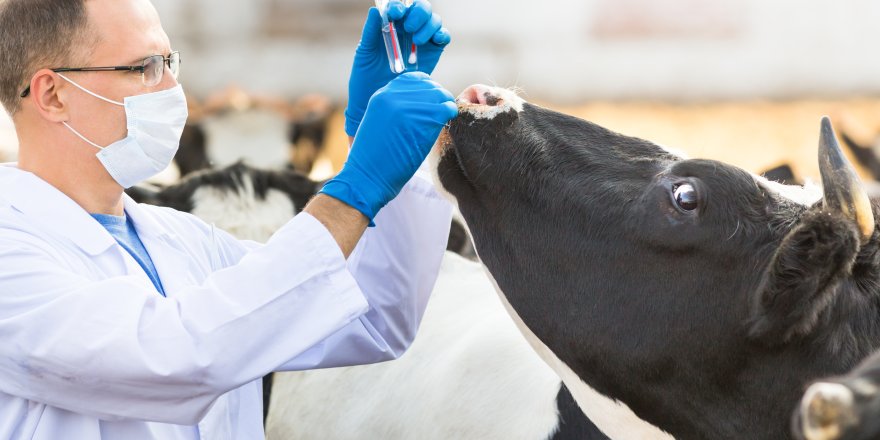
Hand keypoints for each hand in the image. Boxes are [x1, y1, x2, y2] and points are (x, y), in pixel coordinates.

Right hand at [321, 72, 457, 223]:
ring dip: (445, 106)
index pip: (414, 80)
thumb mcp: (379, 124)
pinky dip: (450, 114)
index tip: (431, 103)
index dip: (426, 89)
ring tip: (444, 119)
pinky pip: (446, 108)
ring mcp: (408, 106)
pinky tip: (447, 123)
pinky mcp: (421, 119)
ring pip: (440, 95)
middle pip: (430, 86)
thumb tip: (422, 106)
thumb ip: (396, 110)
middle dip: (439, 98)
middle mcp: (393, 95)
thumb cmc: (374, 160)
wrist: (366, 177)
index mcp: (382, 95)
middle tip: (443, 113)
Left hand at [344, 0, 450, 136]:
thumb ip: (370, 30)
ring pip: (433, 20)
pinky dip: (442, 34)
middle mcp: (407, 28)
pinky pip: (443, 36)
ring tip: (417, 41)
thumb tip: (375, 10)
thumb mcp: (365, 52)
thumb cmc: (366, 76)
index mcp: (389, 23)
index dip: (399, 6)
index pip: (399, 6)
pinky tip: (434, 40)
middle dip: (417, 13)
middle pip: (420, 8)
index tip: (395, 14)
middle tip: (408, 28)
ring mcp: (421, 40)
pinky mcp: (433, 52)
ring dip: (428, 25)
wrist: (377, 100)